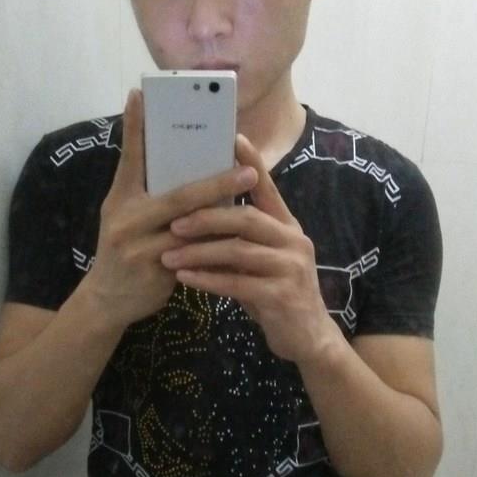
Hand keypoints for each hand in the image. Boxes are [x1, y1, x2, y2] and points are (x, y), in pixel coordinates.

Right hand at [86, 89, 256, 329]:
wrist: (106, 301)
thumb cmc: (125, 251)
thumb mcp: (125, 217)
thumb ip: (146, 192)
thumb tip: (186, 162)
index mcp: (120, 199)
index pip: (129, 158)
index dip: (134, 127)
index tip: (139, 95)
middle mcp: (127, 218)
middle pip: (178, 196)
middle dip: (216, 182)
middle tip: (247, 171)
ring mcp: (139, 246)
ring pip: (191, 226)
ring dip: (224, 212)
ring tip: (250, 197)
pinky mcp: (154, 271)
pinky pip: (195, 255)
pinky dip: (217, 244)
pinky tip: (241, 235)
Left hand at [160, 133, 338, 363]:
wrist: (307, 338)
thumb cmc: (276, 294)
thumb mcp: (260, 261)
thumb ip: (241, 239)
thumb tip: (200, 212)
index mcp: (287, 227)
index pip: (267, 187)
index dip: (251, 162)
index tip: (231, 137)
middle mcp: (293, 242)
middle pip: (247, 218)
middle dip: (207, 217)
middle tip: (173, 220)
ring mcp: (291, 269)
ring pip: (239, 251)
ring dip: (200, 251)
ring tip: (168, 254)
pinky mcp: (283, 297)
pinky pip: (238, 283)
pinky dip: (208, 279)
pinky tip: (184, 278)